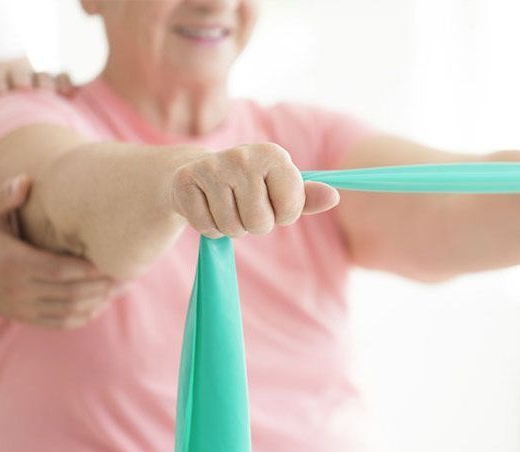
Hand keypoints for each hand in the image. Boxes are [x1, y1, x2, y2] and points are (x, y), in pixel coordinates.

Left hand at [0, 58, 73, 128]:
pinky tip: (68, 93)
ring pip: (44, 74)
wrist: (15, 97)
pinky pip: (64, 77)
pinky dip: (65, 81)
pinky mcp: (58, 84)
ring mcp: (40, 81)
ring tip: (48, 93)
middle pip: (21, 74)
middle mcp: (20, 79)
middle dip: (22, 78)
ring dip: (46, 81)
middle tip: (22, 88)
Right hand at [0, 175, 115, 328]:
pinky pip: (59, 323)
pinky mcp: (23, 317)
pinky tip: (100, 304)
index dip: (90, 270)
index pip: (61, 271)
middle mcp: (18, 289)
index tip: (114, 261)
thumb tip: (26, 181)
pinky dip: (83, 316)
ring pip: (68, 311)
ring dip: (98, 302)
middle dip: (102, 287)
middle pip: (71, 294)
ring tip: (120, 289)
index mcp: (15, 263)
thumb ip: (6, 195)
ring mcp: (20, 307)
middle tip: (128, 276)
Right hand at [170, 143, 339, 237]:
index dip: (281, 215)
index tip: (271, 202)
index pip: (289, 210)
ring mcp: (212, 167)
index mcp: (274, 155)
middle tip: (245, 206)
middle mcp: (243, 156)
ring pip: (232, 228)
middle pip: (259, 223)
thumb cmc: (250, 185)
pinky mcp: (186, 182)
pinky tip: (207, 206)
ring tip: (226, 205)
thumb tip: (334, 196)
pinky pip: (206, 227)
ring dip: (231, 226)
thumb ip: (307, 196)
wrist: (200, 172)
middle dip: (254, 224)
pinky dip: (209, 226)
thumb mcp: (281, 188)